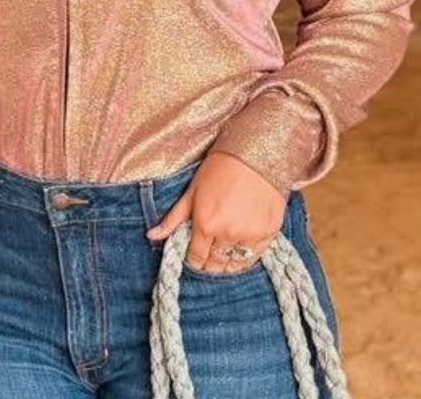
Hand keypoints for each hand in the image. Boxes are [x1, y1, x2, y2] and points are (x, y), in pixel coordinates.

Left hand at [145, 152, 286, 273]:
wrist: (254, 155)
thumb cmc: (219, 169)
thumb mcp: (192, 192)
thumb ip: (173, 219)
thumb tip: (151, 235)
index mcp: (206, 224)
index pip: (196, 259)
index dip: (193, 260)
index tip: (193, 255)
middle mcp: (228, 234)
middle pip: (215, 265)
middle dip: (209, 264)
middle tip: (208, 255)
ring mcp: (250, 235)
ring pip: (236, 265)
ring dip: (227, 263)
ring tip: (223, 253)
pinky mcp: (269, 232)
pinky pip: (256, 257)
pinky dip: (246, 257)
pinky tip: (240, 248)